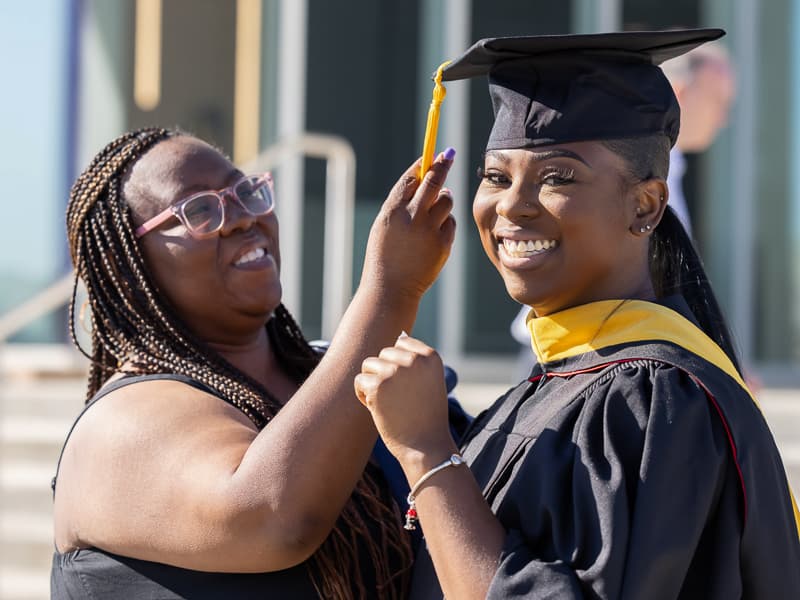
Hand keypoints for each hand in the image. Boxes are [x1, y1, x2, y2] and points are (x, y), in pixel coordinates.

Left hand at [354, 335, 454, 465]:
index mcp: (430, 356)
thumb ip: (416, 360)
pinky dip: (363, 396)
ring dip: (373, 383)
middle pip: (383, 354)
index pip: (402, 344)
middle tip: (399, 399)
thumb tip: (400, 335)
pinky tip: (378, 409)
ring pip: (369, 365)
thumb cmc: (426, 416)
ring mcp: (395, 371)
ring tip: (388, 403)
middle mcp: (414, 359)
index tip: (410, 389)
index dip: (400, 367)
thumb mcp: (429, 381)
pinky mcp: (378, 385)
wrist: (426, 448)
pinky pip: (359, 380)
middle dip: (385, 375)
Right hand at [360, 150, 456, 302]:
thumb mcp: (385, 225)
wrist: (390, 289)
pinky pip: (450, 222)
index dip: (424, 163)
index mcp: (393, 210)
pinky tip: (433, 234)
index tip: (433, 155)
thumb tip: (425, 179)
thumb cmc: (384, 255)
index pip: (412, 178)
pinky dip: (444, 223)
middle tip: (448, 155)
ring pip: (447, 201)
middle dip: (443, 164)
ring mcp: (430, 231)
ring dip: (444, 198)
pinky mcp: (443, 244)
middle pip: (434, 181)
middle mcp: (413, 218)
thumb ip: (402, 203)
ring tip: (434, 209)